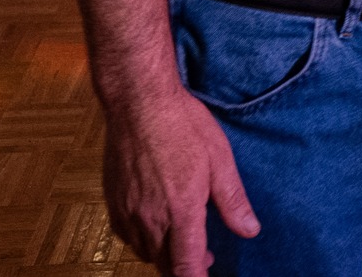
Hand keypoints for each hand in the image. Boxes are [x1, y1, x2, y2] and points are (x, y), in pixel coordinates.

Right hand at [101, 85, 258, 275]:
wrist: (138, 101)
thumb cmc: (183, 124)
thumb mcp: (219, 158)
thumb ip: (232, 200)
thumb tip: (249, 230)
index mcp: (181, 211)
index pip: (187, 268)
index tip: (209, 275)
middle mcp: (150, 218)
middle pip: (164, 265)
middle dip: (185, 268)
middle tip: (206, 256)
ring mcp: (127, 211)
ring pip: (145, 252)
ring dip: (164, 254)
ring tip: (182, 238)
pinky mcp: (112, 201)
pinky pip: (126, 236)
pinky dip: (143, 239)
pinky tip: (155, 223)